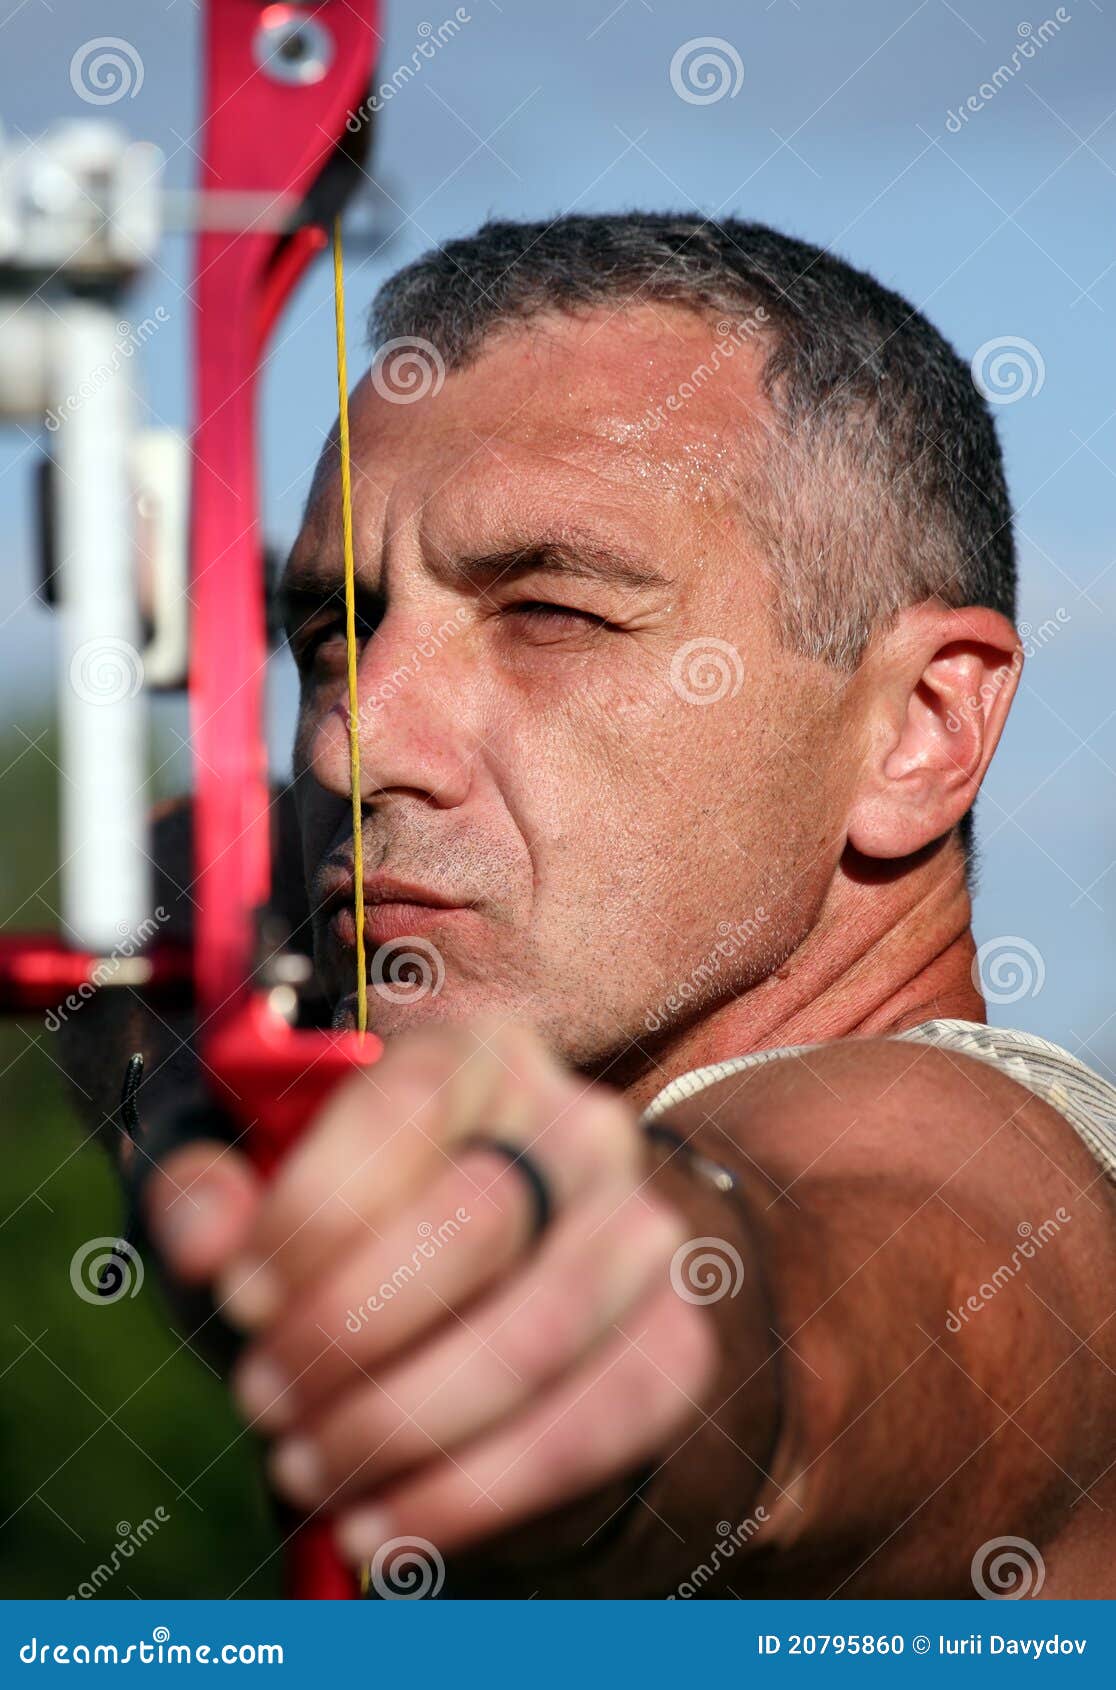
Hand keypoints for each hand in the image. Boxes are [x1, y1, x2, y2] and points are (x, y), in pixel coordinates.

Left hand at [145, 1022, 716, 1570]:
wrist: (505, 1306)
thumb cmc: (367, 1240)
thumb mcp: (274, 1201)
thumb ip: (215, 1199)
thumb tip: (205, 1238)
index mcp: (479, 1058)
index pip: (406, 1105)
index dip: (312, 1210)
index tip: (239, 1296)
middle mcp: (578, 1128)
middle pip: (475, 1222)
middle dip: (346, 1329)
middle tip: (265, 1395)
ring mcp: (642, 1235)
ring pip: (532, 1337)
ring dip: (397, 1422)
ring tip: (306, 1467)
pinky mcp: (674, 1346)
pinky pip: (586, 1432)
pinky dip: (467, 1497)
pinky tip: (380, 1527)